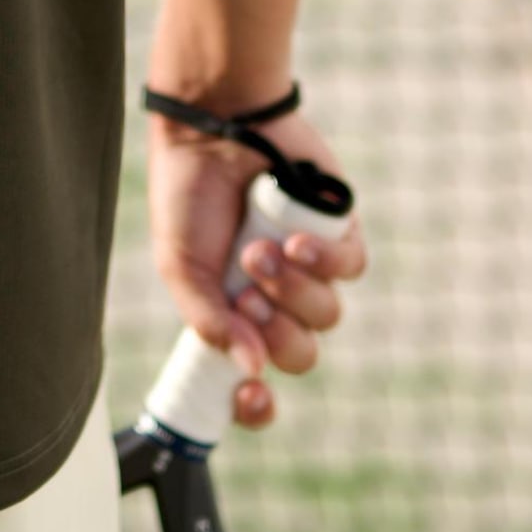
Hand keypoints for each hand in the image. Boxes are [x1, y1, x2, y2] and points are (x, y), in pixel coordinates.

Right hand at [146, 100, 365, 430]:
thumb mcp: (182, 267)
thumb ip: (209, 323)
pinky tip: (295, 239)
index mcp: (235, 316)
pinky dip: (324, 260)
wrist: (214, 128)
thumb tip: (250, 370)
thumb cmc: (189, 195)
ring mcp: (311, 268)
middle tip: (247, 294)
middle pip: (301, 355)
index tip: (250, 395)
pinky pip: (350, 269)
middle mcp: (277, 299)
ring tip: (260, 250)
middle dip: (276, 332)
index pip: (256, 380)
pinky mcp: (340, 233)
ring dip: (292, 290)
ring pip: (327, 316)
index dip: (258, 403)